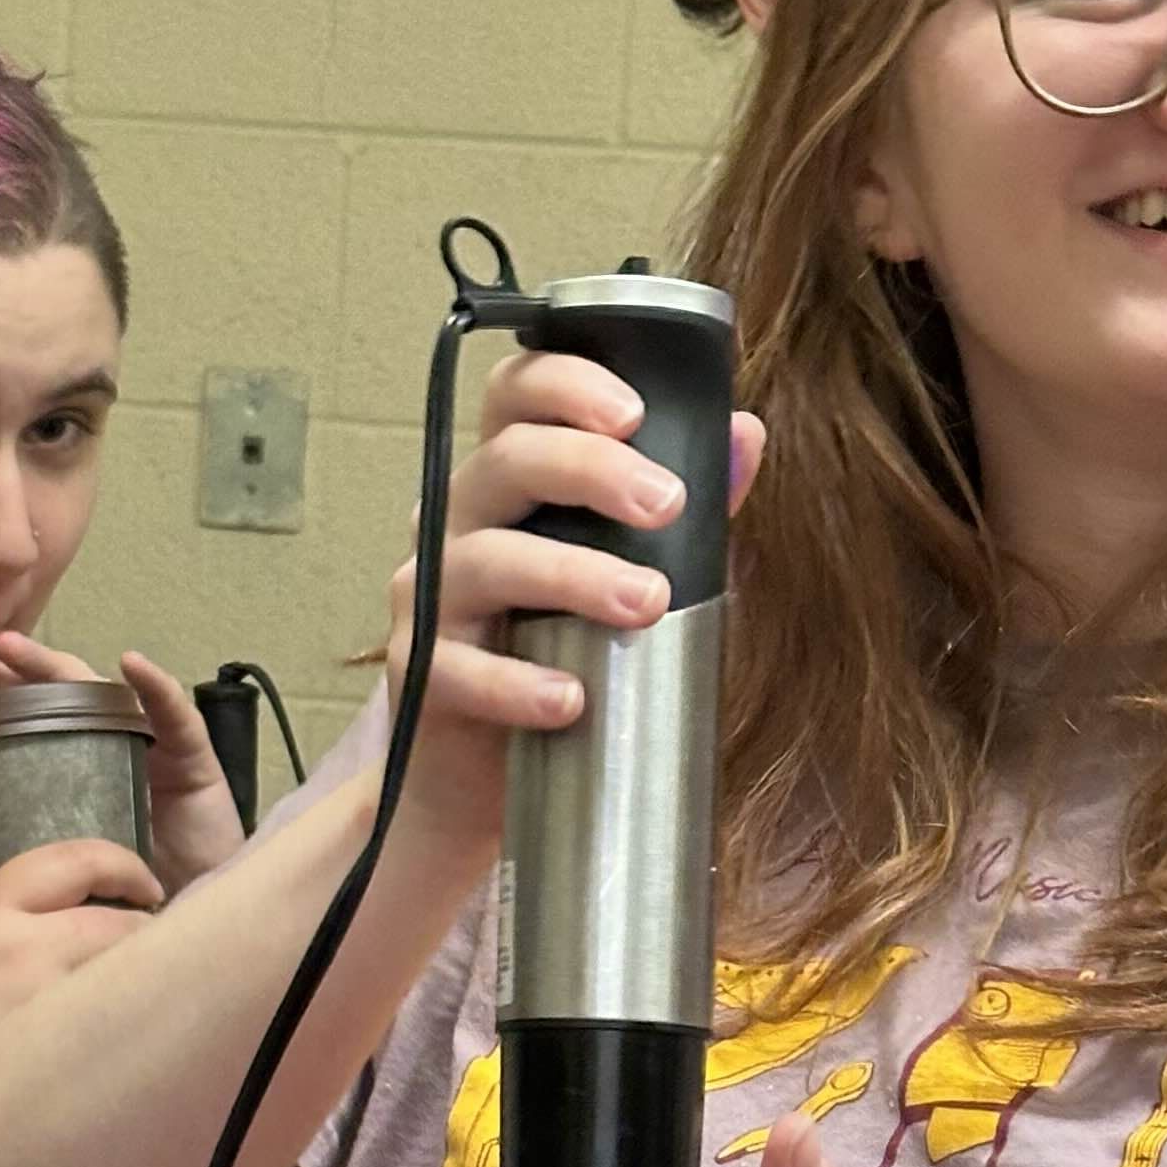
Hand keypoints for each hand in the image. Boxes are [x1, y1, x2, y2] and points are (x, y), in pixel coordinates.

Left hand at [0, 628, 244, 893]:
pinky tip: (132, 664)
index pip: (17, 725)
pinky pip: (176, 715)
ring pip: (98, 692)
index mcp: (68, 774)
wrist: (193, 926)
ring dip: (54, 665)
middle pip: (47, 699)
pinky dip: (156, 687)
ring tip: (10, 646)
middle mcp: (104, 751)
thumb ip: (22, 842)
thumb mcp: (58, 870)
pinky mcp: (193, 759)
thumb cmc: (126, 904)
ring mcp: (149, 748)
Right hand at [0, 829, 159, 1166]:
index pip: (70, 861)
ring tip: (155, 997)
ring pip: (130, 975)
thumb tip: (28, 939)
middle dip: (152, 930)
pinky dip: (134, 1029)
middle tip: (168, 947)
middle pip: (121, 920)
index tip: (144, 885)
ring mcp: (45, 1008)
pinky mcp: (59, 1064)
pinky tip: (137, 1046)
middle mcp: (22, 950)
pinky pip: (119, 1033)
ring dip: (150, 980)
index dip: (121, 864)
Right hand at [377, 352, 767, 844]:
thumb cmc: (558, 657)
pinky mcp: (420, 676)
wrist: (486, 784)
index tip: (635, 411)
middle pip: (506, 461)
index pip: (514, 395)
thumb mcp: (625, 574)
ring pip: (487, 559)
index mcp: (507, 483)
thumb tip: (746, 433)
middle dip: (589, 470)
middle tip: (667, 504)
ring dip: (572, 574)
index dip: (566, 383)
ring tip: (647, 603)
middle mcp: (456, 523)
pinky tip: (571, 699)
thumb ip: (685, 513)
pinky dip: (516, 684)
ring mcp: (430, 597)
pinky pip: (459, 669)